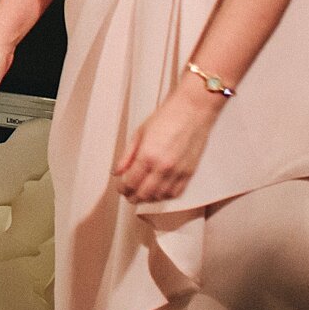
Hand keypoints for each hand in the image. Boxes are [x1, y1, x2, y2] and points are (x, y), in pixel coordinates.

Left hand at [113, 84, 222, 202]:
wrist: (192, 110)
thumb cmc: (167, 117)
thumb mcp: (139, 133)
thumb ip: (127, 156)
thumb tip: (117, 171)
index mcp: (148, 155)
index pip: (131, 182)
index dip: (122, 188)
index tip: (120, 187)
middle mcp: (163, 167)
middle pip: (145, 193)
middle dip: (133, 197)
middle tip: (128, 194)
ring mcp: (178, 171)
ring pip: (160, 196)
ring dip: (149, 199)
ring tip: (141, 194)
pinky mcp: (190, 173)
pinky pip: (176, 193)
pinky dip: (165, 196)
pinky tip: (159, 192)